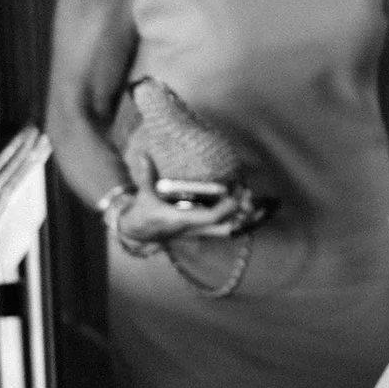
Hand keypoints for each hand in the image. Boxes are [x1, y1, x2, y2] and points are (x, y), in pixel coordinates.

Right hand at [115, 149, 252, 245]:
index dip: (225, 207)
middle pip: (225, 227)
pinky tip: (249, 212)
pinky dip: (237, 221)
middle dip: (239, 213)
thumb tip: (144, 155)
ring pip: (227, 231)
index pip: (210, 218)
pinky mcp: (200, 232)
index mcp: (180, 219)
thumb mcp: (144, 194)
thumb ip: (147, 174)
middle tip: (249, 194)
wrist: (136, 232)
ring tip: (252, 201)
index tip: (235, 193)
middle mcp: (193, 228)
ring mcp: (198, 232)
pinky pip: (223, 230)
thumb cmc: (142, 212)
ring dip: (241, 218)